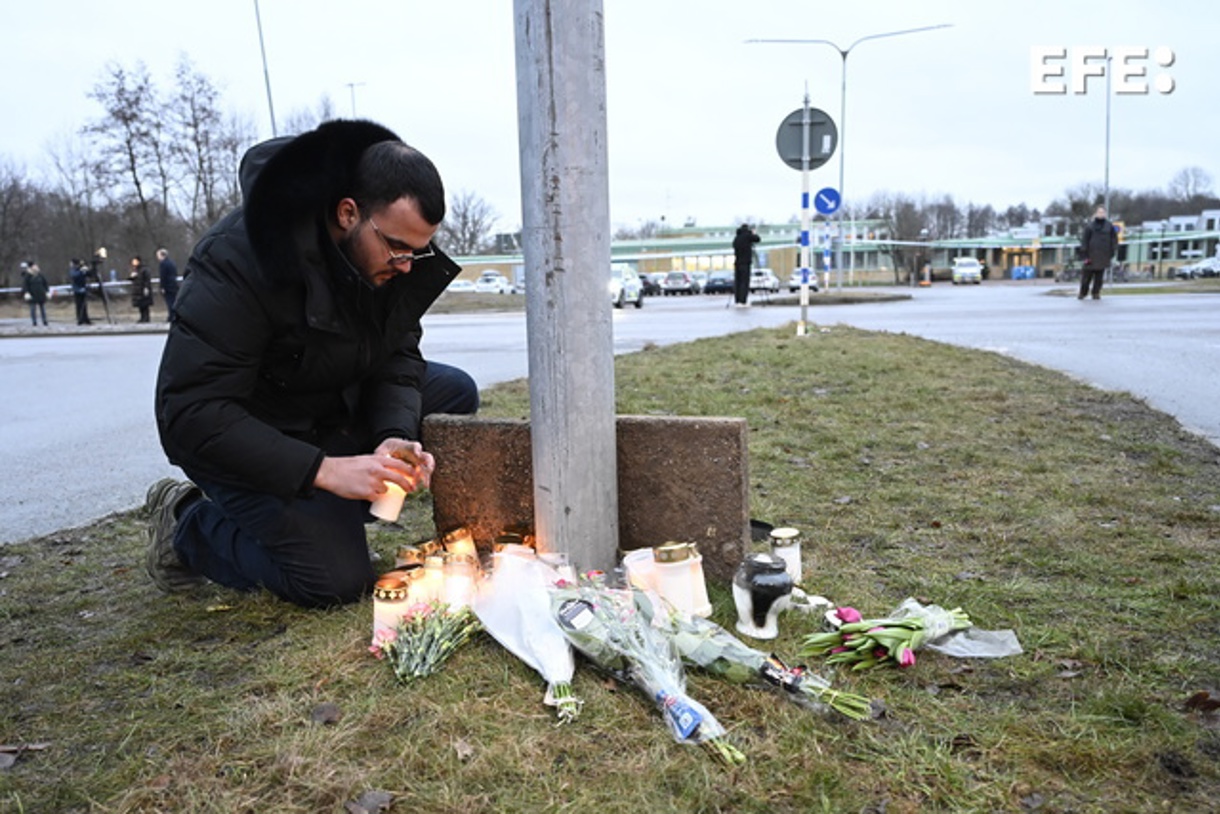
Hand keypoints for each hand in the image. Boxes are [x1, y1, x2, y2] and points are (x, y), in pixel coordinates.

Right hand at [313, 440, 433, 500]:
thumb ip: (377, 464)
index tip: (414, 476)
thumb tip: (388, 471)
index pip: (400, 465)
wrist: (331, 472)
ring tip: (374, 489)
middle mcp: (377, 470)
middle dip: (407, 485)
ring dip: (384, 492)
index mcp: (377, 460)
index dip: (409, 472)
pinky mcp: (366, 493)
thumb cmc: (346, 466)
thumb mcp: (365, 459)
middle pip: (399, 479)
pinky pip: (375, 498)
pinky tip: (366, 494)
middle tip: (411, 489)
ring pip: (386, 490)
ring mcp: (372, 482)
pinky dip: (373, 498)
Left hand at [373, 438, 434, 488]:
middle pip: (427, 457)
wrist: (392, 453)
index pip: (415, 446)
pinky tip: (420, 489)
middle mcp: (417, 455)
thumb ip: (381, 453)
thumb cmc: (388, 449)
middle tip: (428, 470)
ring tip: (424, 485)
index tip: (417, 454)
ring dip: (426, 476)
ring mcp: (419, 464)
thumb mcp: (383, 449)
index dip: (417, 449)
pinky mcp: (418, 472)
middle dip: (428, 464)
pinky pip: (423, 477)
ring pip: (427, 468)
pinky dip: (422, 483)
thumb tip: (378, 459)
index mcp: (408, 447)